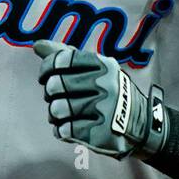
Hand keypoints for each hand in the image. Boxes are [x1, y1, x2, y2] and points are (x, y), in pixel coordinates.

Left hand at [33, 39, 167, 159]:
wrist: (142, 125)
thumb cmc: (111, 93)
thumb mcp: (97, 69)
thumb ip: (67, 56)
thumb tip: (37, 45)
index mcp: (104, 65)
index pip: (63, 59)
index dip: (47, 68)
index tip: (46, 76)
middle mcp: (106, 85)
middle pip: (56, 84)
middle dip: (50, 93)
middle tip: (56, 97)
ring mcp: (104, 109)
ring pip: (58, 109)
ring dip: (55, 114)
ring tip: (63, 115)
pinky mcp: (101, 133)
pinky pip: (65, 130)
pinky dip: (62, 130)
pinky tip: (69, 128)